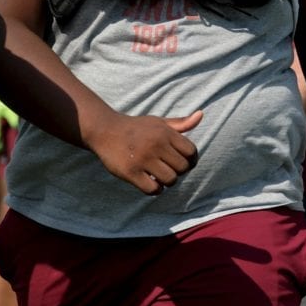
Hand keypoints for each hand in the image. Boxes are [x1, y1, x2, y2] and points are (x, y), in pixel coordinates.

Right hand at [87, 110, 202, 194]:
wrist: (105, 130)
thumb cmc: (135, 127)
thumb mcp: (158, 122)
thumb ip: (180, 123)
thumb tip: (201, 115)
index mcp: (165, 132)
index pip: (191, 152)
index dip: (190, 160)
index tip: (181, 162)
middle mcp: (156, 144)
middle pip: (183, 168)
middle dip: (178, 171)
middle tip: (167, 169)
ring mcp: (143, 159)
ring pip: (170, 180)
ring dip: (166, 182)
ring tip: (158, 176)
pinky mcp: (131, 172)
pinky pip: (153, 189)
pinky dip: (155, 189)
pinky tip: (148, 182)